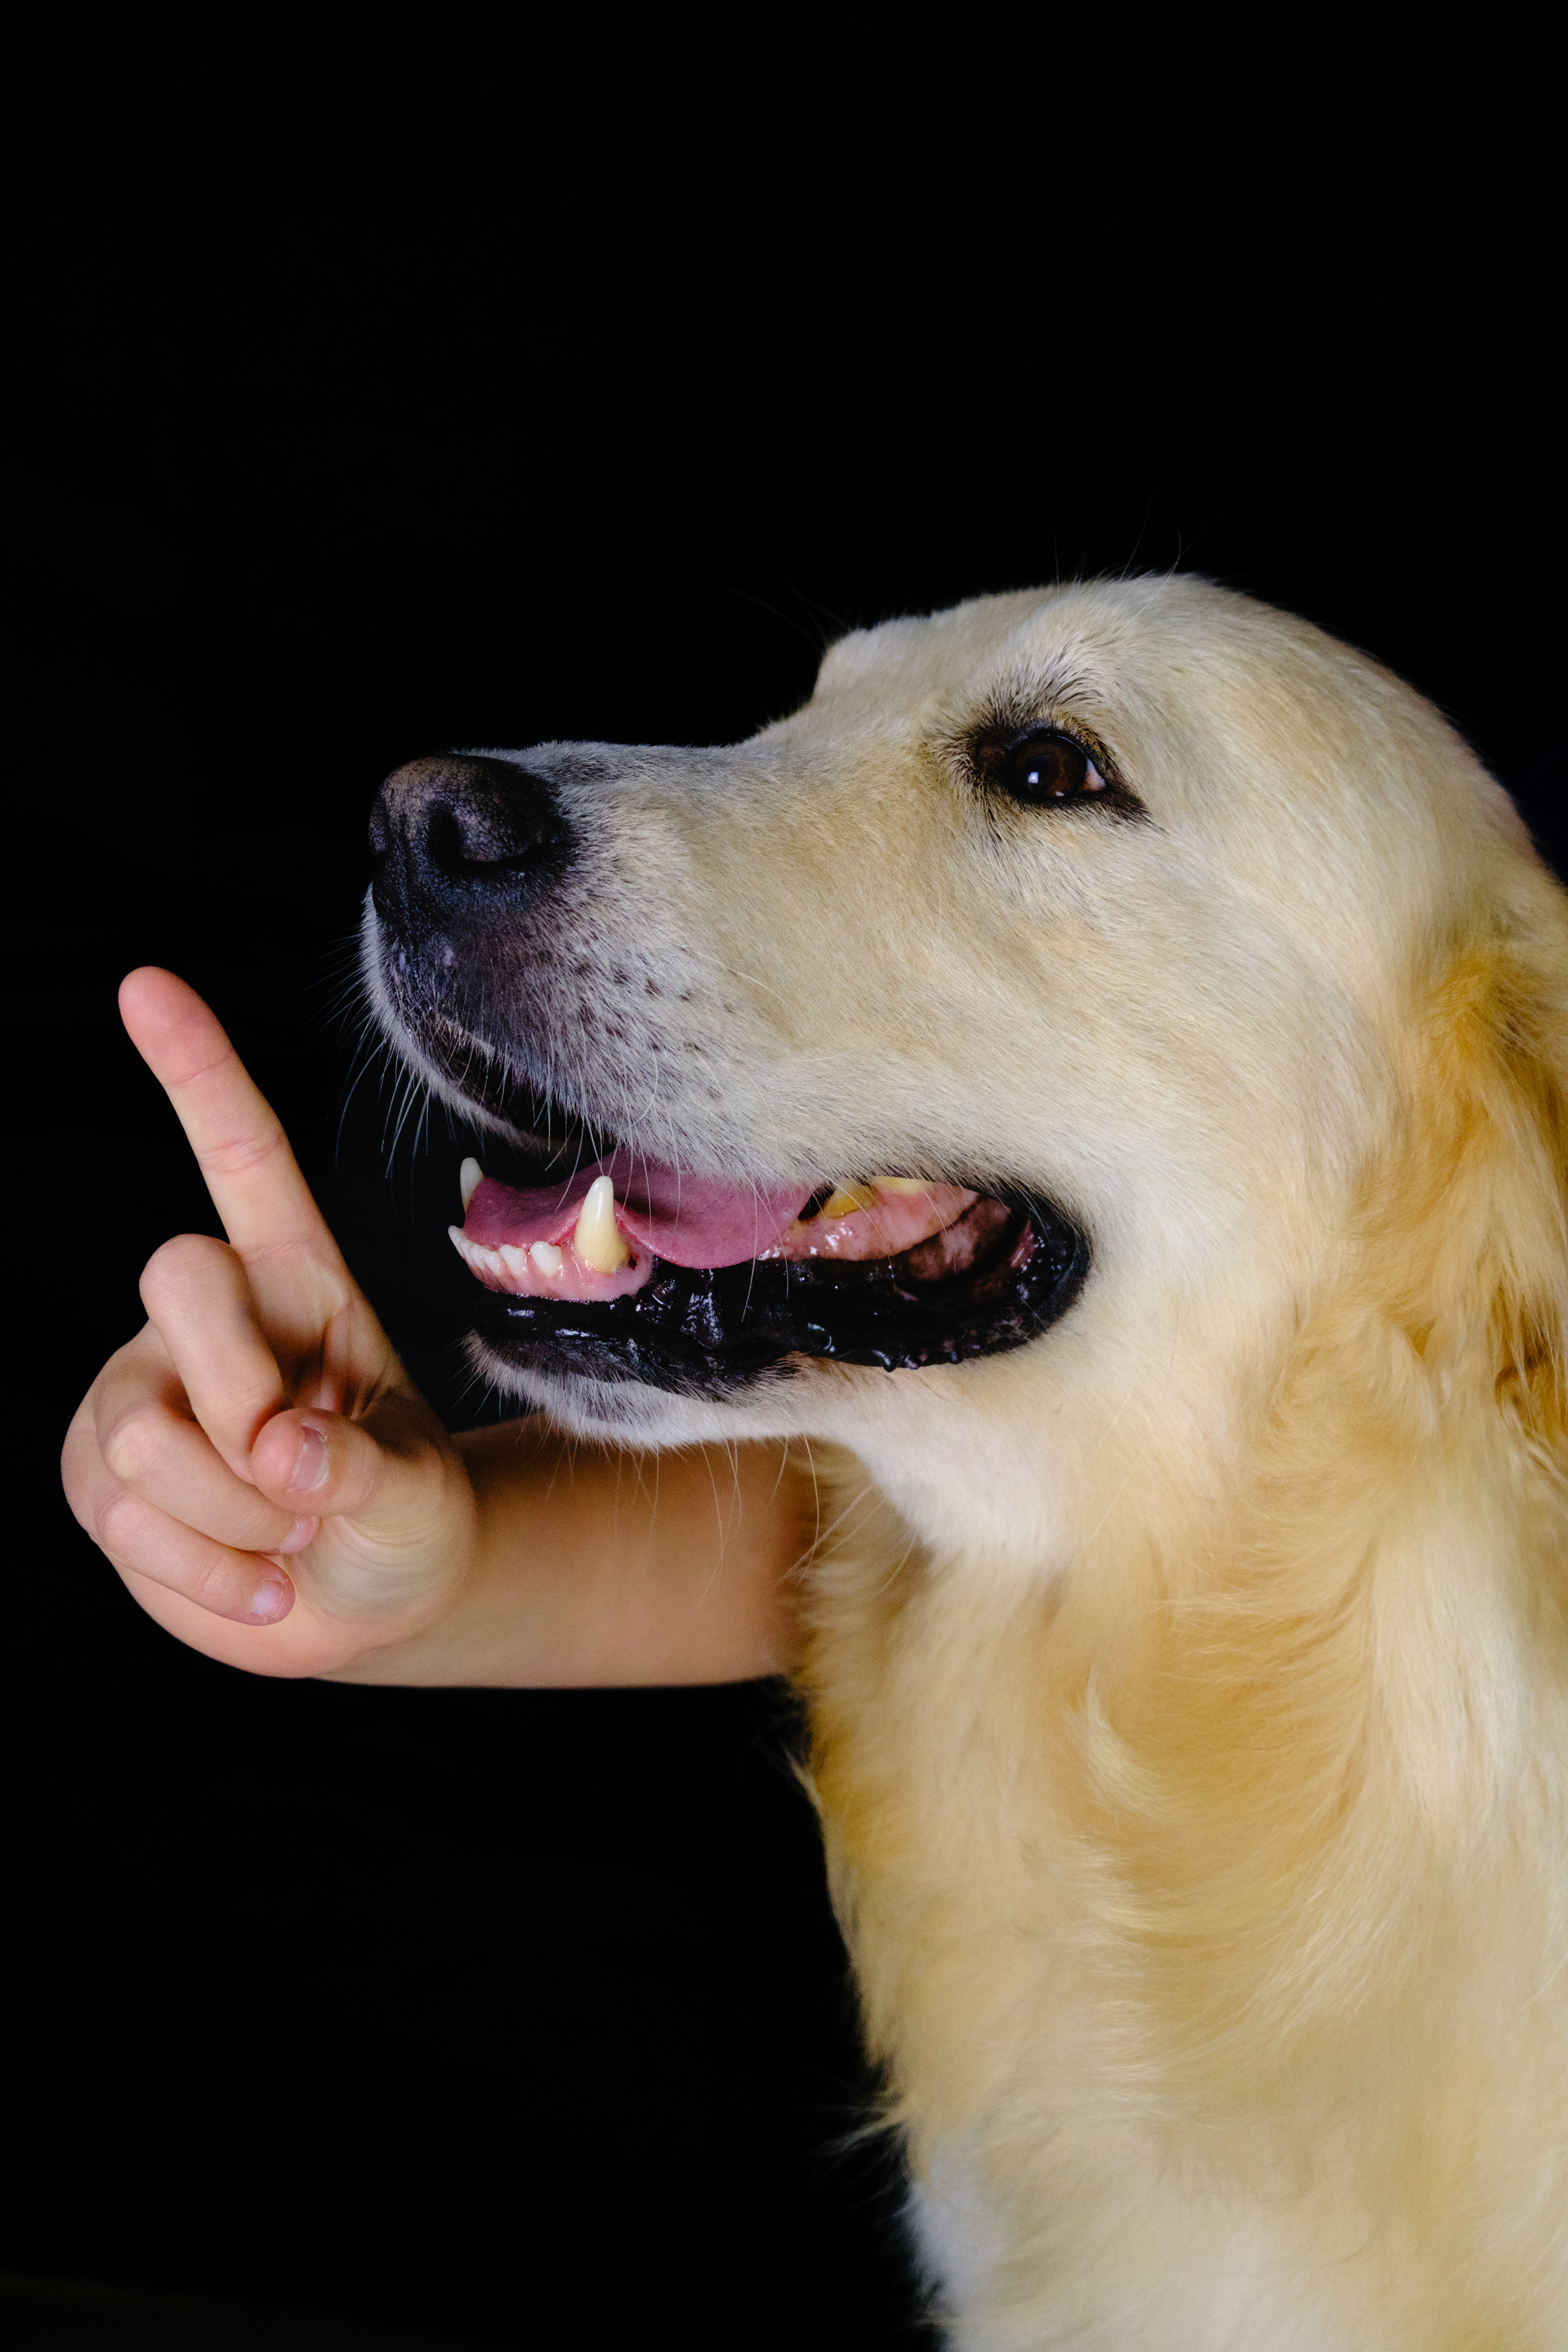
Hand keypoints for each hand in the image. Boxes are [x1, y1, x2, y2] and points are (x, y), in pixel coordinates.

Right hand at [61, 970, 478, 1675]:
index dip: (195, 1071)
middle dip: (243, 1400)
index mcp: (296, 1279)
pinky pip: (122, 1516)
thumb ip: (360, 1471)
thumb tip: (276, 1454)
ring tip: (288, 1532)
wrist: (367, 1600)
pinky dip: (204, 1571)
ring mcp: (143, 1388)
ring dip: (234, 1517)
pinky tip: (258, 1578)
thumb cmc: (403, 1518)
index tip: (146, 981)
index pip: (240, 1158)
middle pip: (176, 1282)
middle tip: (305, 1478)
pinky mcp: (99, 1471)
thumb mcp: (415, 1493)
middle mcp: (206, 1314)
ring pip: (142, 1435)